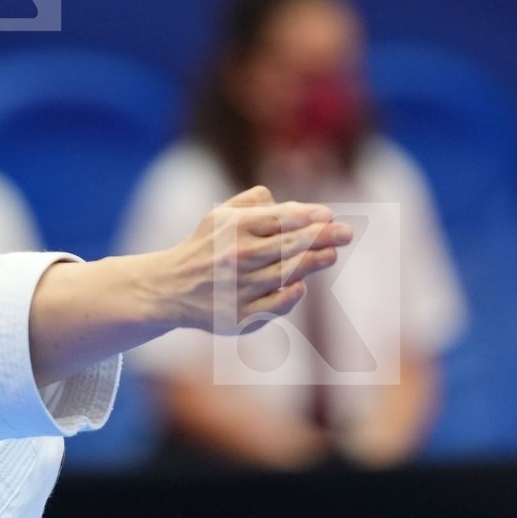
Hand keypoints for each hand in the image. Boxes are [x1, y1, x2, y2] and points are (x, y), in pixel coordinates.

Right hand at [148, 187, 353, 335]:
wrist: (170, 288)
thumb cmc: (204, 247)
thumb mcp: (219, 215)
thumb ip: (252, 202)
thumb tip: (292, 205)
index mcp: (233, 229)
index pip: (281, 219)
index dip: (309, 216)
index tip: (328, 216)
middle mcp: (238, 257)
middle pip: (290, 245)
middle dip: (323, 237)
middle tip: (346, 233)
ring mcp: (240, 288)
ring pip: (288, 273)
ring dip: (314, 262)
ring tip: (331, 253)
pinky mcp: (240, 315)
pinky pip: (275, 304)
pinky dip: (291, 294)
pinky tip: (301, 284)